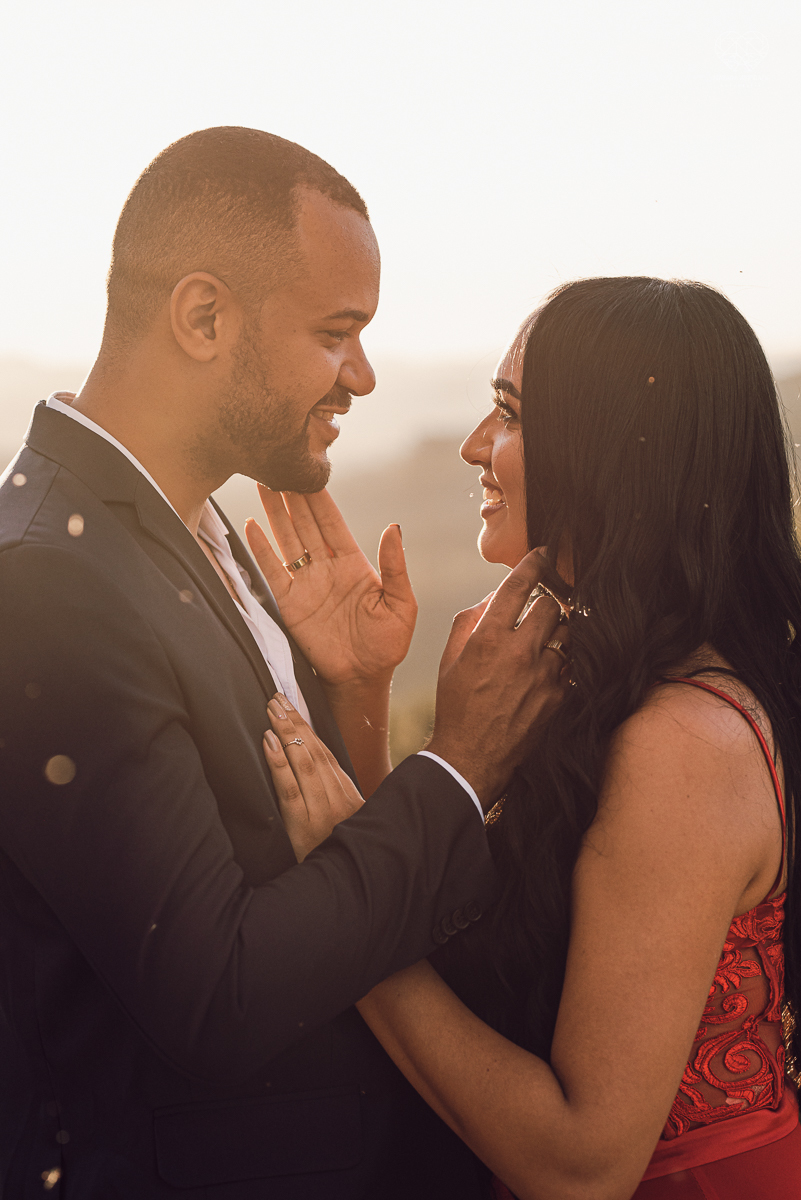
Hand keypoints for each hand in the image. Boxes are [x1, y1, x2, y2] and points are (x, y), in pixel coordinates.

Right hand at [246, 488, 416, 686]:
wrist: (362, 678)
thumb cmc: (387, 644)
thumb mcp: (401, 604)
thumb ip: (396, 567)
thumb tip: (394, 527)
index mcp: (354, 563)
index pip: (332, 522)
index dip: (319, 497)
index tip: (309, 470)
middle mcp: (327, 568)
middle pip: (305, 524)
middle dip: (293, 495)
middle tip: (279, 464)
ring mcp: (307, 584)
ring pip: (287, 540)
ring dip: (275, 513)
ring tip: (262, 484)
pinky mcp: (290, 603)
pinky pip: (273, 571)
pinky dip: (261, 549)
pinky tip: (250, 526)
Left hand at [263, 694, 364, 861]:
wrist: (349, 886)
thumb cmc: (341, 853)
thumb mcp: (348, 822)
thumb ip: (334, 796)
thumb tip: (313, 766)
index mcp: (348, 794)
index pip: (326, 752)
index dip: (307, 727)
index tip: (291, 706)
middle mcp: (337, 798)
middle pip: (315, 751)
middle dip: (294, 722)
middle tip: (276, 698)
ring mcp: (322, 811)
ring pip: (304, 763)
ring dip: (287, 733)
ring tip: (272, 711)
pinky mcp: (304, 827)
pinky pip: (290, 789)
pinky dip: (279, 763)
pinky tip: (269, 743)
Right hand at [426, 550, 569, 807]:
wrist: (471, 757)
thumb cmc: (456, 706)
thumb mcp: (451, 658)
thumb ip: (471, 620)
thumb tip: (493, 598)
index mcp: (489, 638)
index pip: (519, 586)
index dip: (533, 563)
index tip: (541, 554)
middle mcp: (520, 652)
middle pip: (552, 605)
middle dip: (547, 600)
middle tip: (541, 604)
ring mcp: (543, 675)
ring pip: (566, 633)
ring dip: (556, 630)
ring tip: (544, 638)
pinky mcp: (557, 696)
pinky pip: (568, 664)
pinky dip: (560, 660)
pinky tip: (546, 668)